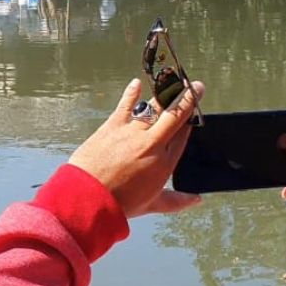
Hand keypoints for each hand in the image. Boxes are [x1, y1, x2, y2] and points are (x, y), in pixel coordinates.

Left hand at [69, 78, 204, 217]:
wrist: (88, 197)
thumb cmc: (120, 204)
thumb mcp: (153, 204)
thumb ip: (177, 201)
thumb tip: (197, 200)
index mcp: (165, 163)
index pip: (183, 136)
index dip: (190, 121)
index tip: (195, 110)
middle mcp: (153, 144)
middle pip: (175, 116)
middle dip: (188, 98)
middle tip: (196, 86)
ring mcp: (133, 133)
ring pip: (154, 108)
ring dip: (165, 93)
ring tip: (174, 81)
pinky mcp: (113, 126)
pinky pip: (126, 105)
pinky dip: (131, 93)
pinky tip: (136, 83)